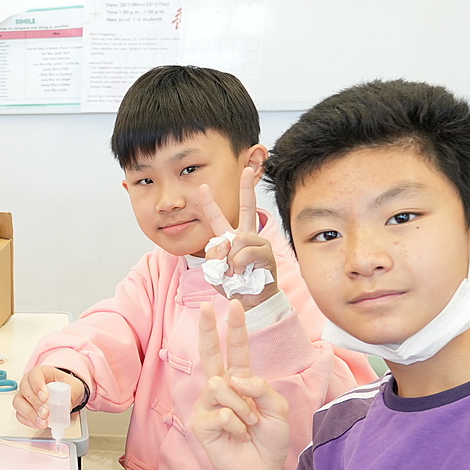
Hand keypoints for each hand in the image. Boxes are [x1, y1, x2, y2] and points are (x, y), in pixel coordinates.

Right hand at [14, 365, 85, 427]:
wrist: (65, 395)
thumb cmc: (66, 387)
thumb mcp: (73, 387)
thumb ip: (70, 395)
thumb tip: (64, 407)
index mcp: (41, 372)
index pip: (35, 375)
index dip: (38, 386)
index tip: (45, 397)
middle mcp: (29, 382)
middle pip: (25, 390)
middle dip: (35, 403)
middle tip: (45, 413)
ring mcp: (24, 395)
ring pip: (18, 403)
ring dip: (30, 414)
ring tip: (42, 422)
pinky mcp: (23, 407)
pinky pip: (19, 414)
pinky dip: (28, 421)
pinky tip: (38, 423)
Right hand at [192, 302, 292, 469]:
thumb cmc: (268, 439)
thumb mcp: (278, 409)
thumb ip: (263, 388)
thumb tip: (237, 378)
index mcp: (241, 381)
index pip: (237, 350)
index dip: (235, 328)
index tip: (233, 304)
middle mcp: (221, 388)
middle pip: (212, 354)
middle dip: (209, 329)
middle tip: (206, 307)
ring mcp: (208, 404)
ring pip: (222, 386)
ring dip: (244, 407)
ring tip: (249, 424)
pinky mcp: (201, 422)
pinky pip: (221, 413)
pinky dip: (237, 425)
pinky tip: (238, 435)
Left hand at [196, 166, 279, 308]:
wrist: (249, 300)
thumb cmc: (233, 285)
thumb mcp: (213, 271)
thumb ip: (214, 255)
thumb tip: (229, 243)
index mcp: (229, 238)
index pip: (216, 218)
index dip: (208, 203)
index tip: (202, 187)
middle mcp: (245, 236)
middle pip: (246, 208)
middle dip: (247, 188)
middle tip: (248, 169)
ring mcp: (257, 242)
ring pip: (238, 240)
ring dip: (231, 260)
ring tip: (236, 271)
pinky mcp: (266, 252)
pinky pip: (245, 252)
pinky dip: (239, 265)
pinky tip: (244, 272)